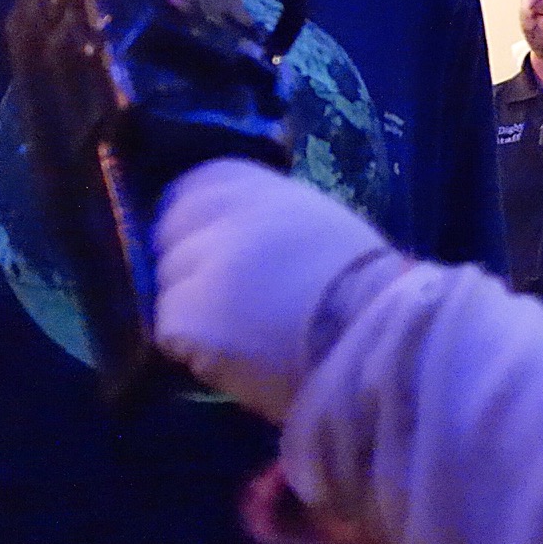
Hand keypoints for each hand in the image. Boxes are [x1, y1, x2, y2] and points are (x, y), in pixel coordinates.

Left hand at [154, 158, 390, 418]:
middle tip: (225, 303)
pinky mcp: (187, 317)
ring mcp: (199, 265)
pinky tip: (233, 358)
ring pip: (167, 288)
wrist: (375, 337)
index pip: (189, 192)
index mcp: (254, 185)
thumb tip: (227, 232)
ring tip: (240, 336)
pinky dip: (193, 350)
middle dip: (188, 269)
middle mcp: (219, 216)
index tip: (210, 252)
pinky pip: (170, 332)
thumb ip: (267, 218)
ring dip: (192, 313)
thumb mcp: (316, 221)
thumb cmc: (364, 285)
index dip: (194, 226)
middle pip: (170, 240)